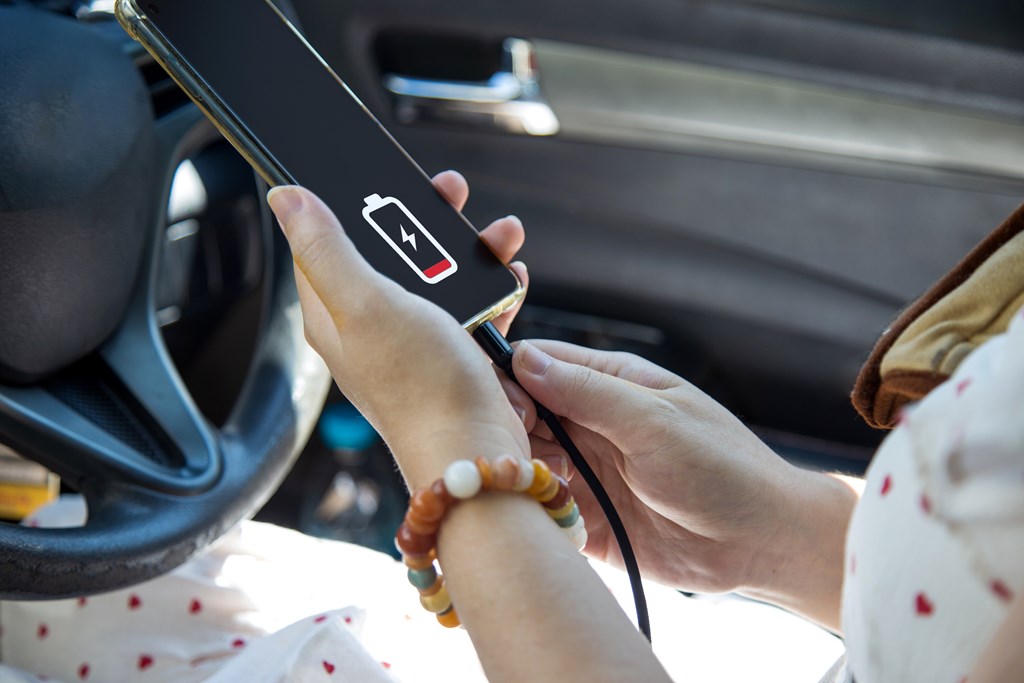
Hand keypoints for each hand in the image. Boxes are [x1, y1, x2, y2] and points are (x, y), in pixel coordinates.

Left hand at [267, 171, 529, 486]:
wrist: (475, 455)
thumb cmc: (420, 386)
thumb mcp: (365, 302)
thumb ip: (326, 248)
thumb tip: (285, 198)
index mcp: (333, 315)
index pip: (324, 244)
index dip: (348, 205)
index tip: (378, 176)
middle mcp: (368, 329)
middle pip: (387, 255)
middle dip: (422, 221)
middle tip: (451, 191)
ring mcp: (412, 346)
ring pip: (435, 279)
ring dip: (468, 251)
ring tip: (501, 234)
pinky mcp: (452, 359)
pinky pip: (469, 311)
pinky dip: (491, 290)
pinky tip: (512, 279)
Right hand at [501, 340, 853, 618]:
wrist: (763, 543)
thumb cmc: (724, 468)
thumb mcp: (655, 422)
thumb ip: (587, 392)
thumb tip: (523, 359)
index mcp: (609, 385)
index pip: (535, 366)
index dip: (504, 381)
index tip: (492, 407)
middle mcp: (591, 426)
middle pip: (519, 417)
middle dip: (502, 433)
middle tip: (501, 457)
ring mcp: (586, 473)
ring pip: (523, 465)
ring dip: (512, 476)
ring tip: (514, 490)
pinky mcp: (586, 521)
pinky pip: (541, 513)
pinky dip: (529, 515)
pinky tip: (527, 521)